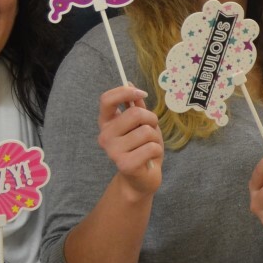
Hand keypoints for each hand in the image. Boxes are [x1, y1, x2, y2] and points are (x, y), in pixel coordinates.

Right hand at [97, 85, 162, 199]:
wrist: (141, 179)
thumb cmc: (142, 149)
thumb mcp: (141, 124)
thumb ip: (135, 106)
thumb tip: (130, 82)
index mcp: (106, 123)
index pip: (107, 99)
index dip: (125, 92)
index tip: (141, 94)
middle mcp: (105, 136)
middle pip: (135, 114)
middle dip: (151, 120)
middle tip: (151, 131)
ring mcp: (113, 151)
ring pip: (147, 131)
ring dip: (155, 138)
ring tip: (149, 148)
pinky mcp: (124, 164)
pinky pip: (151, 147)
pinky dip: (157, 151)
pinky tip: (149, 159)